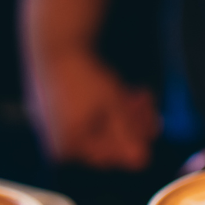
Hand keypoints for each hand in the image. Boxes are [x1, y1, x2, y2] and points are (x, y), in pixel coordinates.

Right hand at [25, 50, 159, 170]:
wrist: (53, 42)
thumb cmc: (84, 75)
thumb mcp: (114, 106)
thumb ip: (128, 135)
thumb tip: (143, 162)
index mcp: (69, 147)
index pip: (111, 155)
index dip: (136, 141)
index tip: (154, 124)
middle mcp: (57, 142)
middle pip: (104, 140)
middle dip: (130, 123)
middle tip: (148, 104)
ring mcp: (51, 125)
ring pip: (97, 126)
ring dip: (121, 113)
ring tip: (139, 94)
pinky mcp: (50, 109)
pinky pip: (82, 116)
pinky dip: (102, 107)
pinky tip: (121, 92)